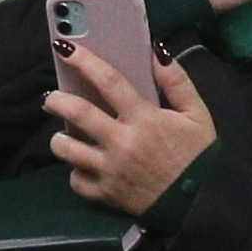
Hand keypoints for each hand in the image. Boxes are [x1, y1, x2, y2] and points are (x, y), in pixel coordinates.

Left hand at [45, 45, 216, 214]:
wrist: (200, 203)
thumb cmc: (197, 155)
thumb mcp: (196, 114)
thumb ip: (176, 81)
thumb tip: (155, 51)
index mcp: (144, 118)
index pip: (109, 81)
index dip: (84, 61)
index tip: (64, 48)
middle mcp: (122, 143)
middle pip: (78, 114)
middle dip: (57, 100)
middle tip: (51, 98)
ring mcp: (110, 170)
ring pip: (68, 150)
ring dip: (59, 139)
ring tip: (62, 134)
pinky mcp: (106, 194)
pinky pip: (76, 181)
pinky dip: (75, 172)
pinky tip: (82, 165)